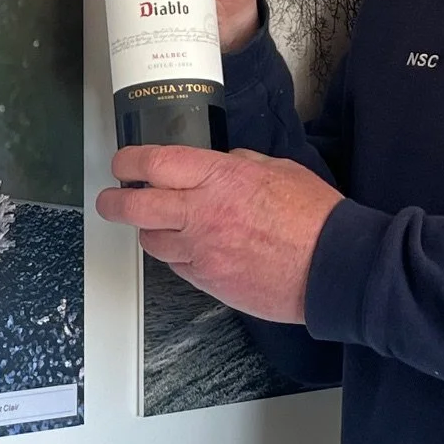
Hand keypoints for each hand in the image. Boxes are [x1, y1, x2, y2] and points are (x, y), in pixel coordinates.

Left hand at [95, 145, 342, 323]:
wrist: (333, 267)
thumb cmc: (313, 216)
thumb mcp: (276, 169)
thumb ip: (237, 164)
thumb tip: (216, 165)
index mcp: (219, 177)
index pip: (154, 163)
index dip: (128, 161)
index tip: (122, 162)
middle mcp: (202, 213)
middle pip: (135, 206)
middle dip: (114, 201)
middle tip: (110, 199)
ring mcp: (203, 252)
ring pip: (152, 241)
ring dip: (148, 230)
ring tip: (156, 224)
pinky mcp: (210, 282)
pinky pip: (179, 266)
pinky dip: (178, 256)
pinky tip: (191, 249)